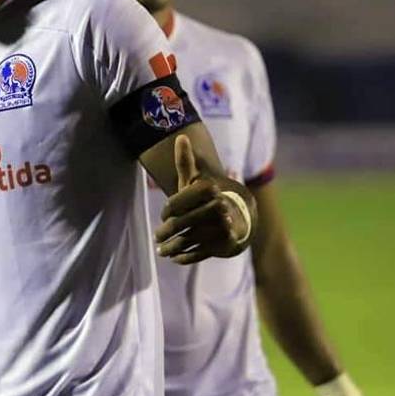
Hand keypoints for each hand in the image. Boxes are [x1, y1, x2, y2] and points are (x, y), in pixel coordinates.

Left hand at [154, 136, 250, 263]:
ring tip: (162, 250)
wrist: (237, 218)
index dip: (167, 211)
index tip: (164, 216)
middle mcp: (218, 207)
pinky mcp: (224, 245)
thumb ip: (185, 162)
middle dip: (165, 233)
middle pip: (180, 224)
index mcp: (208, 189)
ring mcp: (221, 227)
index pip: (176, 202)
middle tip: (157, 237)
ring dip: (171, 248)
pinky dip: (185, 258)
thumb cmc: (207, 198)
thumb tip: (180, 137)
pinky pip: (199, 253)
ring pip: (188, 240)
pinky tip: (176, 258)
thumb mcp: (195, 180)